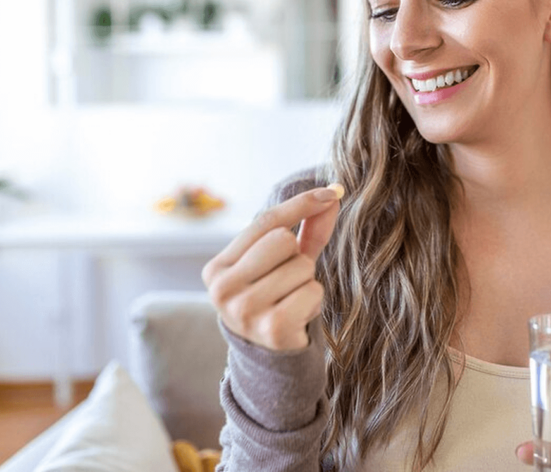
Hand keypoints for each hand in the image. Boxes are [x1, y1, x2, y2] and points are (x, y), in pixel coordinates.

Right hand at [201, 184, 343, 350]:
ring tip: (292, 301)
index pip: (265, 222)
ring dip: (307, 282)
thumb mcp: (287, 261)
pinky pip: (312, 291)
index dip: (301, 204)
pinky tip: (299, 316)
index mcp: (217, 268)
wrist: (273, 357)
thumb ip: (307, 228)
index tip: (331, 192)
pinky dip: (314, 301)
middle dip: (297, 257)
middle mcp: (222, 289)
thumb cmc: (278, 299)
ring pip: (301, 266)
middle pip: (282, 240)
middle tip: (287, 282)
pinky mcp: (272, 330)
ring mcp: (244, 311)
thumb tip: (333, 192)